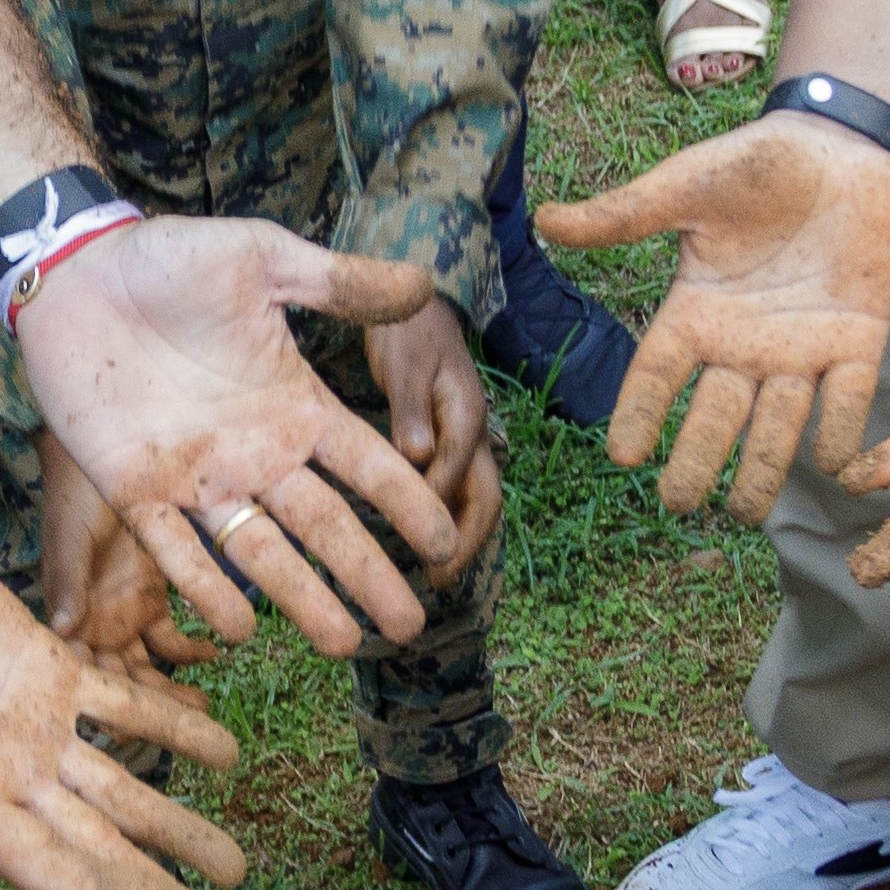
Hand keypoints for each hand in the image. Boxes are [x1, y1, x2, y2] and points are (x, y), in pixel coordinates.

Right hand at [0, 514, 256, 889]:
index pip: (43, 863)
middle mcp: (4, 773)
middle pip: (97, 847)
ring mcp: (33, 724)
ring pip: (121, 787)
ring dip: (177, 827)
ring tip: (237, 869)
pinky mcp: (48, 665)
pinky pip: (123, 705)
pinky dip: (174, 727)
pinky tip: (226, 752)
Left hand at [14, 216, 470, 655]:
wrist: (75, 273)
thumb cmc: (169, 260)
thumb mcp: (264, 259)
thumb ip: (338, 281)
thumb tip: (425, 284)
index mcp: (292, 404)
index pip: (366, 466)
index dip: (406, 506)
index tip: (445, 545)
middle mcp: (254, 452)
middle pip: (325, 527)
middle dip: (368, 576)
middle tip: (409, 626)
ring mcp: (197, 476)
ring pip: (261, 551)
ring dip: (302, 598)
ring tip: (343, 643)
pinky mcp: (136, 489)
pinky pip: (176, 548)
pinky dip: (206, 586)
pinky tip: (240, 628)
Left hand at [365, 308, 506, 577]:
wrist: (419, 308)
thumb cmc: (407, 331)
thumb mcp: (404, 362)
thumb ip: (409, 408)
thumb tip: (419, 456)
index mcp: (465, 415)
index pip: (455, 473)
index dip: (435, 511)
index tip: (416, 548)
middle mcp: (474, 434)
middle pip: (485, 499)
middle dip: (467, 542)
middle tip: (439, 581)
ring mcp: (466, 441)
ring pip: (477, 499)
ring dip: (463, 538)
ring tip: (438, 576)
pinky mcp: (452, 443)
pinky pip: (459, 490)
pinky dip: (450, 520)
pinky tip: (427, 542)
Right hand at [535, 113, 889, 518]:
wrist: (843, 143)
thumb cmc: (759, 161)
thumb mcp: (687, 186)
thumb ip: (626, 213)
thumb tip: (547, 218)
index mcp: (698, 313)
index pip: (659, 376)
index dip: (640, 413)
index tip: (622, 454)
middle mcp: (744, 345)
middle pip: (714, 416)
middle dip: (696, 461)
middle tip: (680, 502)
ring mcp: (802, 349)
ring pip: (777, 424)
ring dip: (761, 469)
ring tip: (745, 511)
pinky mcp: (859, 342)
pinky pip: (848, 398)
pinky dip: (841, 431)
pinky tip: (830, 463)